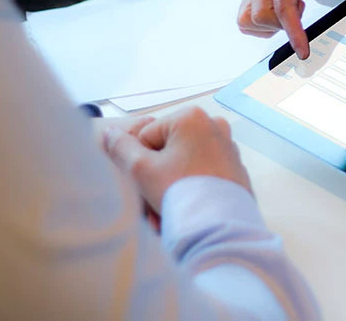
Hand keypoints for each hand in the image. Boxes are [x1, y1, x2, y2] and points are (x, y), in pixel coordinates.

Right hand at [102, 107, 250, 212]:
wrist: (221, 228)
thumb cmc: (181, 193)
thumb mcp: (140, 169)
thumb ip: (120, 147)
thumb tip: (110, 132)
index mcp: (191, 117)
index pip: (146, 137)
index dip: (140, 163)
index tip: (147, 183)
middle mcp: (214, 125)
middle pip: (167, 151)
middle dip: (157, 177)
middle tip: (155, 203)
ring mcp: (228, 146)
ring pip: (184, 165)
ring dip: (172, 186)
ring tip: (170, 211)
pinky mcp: (235, 167)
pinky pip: (203, 175)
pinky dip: (192, 189)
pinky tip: (188, 210)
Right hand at [237, 0, 345, 58]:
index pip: (283, 7)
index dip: (293, 33)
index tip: (304, 52)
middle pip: (261, 15)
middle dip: (283, 25)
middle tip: (304, 11)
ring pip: (249, 19)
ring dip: (271, 25)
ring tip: (293, 9)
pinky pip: (246, 19)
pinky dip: (263, 25)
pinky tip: (283, 11)